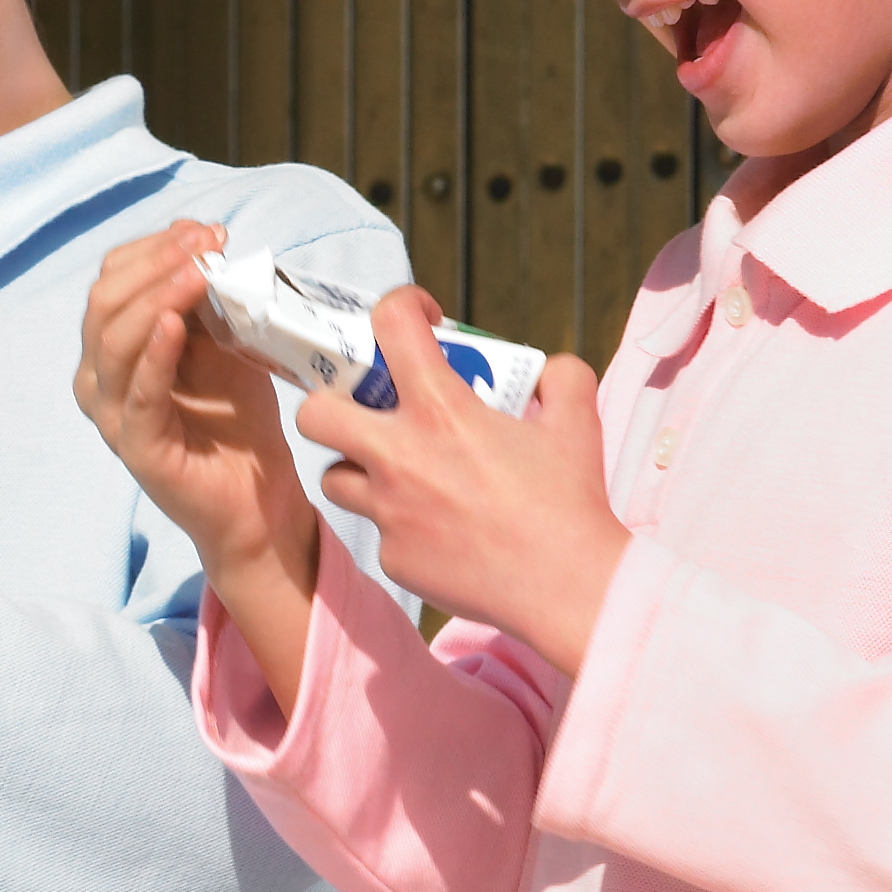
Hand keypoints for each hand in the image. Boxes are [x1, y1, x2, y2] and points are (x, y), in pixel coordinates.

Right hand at [74, 222, 326, 690]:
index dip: (153, 248)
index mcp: (111, 351)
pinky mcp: (137, 447)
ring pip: (114, 340)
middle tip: (206, 244)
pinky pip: (137, 393)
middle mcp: (99, 380)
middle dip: (155, 264)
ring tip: (199, 271)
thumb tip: (202, 242)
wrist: (255, 494)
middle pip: (104, 303)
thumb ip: (202, 302)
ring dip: (157, 295)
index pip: (111, 281)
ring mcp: (113, 415)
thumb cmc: (236, 419)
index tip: (206, 231)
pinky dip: (154, 354)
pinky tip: (174, 323)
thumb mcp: (220, 343)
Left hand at [293, 290, 629, 673]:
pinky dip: (401, 523)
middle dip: (329, 402)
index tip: (418, 319)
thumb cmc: (569, 502)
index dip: (400, 305)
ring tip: (398, 470)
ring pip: (335, 478)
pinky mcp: (392, 558)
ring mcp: (388, 512)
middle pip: (314, 414)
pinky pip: (379, 531)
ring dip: (358, 468)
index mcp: (441, 410)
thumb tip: (546, 369)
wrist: (565, 586)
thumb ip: (559, 378)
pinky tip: (439, 528)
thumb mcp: (577, 420)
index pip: (390, 325)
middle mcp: (399, 457)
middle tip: (364, 408)